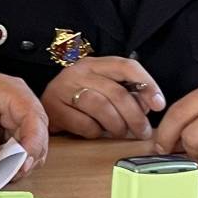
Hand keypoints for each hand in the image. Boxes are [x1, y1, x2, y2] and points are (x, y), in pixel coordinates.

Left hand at [0, 72, 49, 176]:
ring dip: (18, 164)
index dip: (32, 146)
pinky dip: (10, 162)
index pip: (35, 121)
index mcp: (17, 95)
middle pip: (38, 139)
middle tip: (7, 176)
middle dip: (25, 160)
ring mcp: (21, 121)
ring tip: (0, 174)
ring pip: (31, 148)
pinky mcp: (14, 132)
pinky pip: (19, 151)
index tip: (22, 166)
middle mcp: (25, 108)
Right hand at [42, 57, 165, 141]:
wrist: (39, 108)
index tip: (159, 105)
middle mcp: (78, 72)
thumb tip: (148, 106)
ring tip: (120, 133)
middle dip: (135, 116)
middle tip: (143, 131)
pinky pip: (84, 124)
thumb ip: (126, 94)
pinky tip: (96, 132)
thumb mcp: (102, 89)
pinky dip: (95, 132)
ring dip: (117, 126)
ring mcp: (63, 88)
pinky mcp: (53, 108)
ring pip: (101, 108)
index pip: (126, 66)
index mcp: (95, 64)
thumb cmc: (77, 100)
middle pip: (116, 92)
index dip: (147, 84)